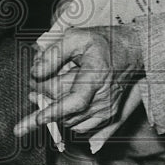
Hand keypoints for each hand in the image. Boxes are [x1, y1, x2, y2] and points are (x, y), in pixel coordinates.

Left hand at [14, 25, 143, 138]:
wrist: (130, 51)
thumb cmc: (103, 42)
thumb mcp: (76, 37)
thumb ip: (54, 54)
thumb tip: (36, 73)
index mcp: (96, 76)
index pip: (75, 101)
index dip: (54, 111)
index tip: (38, 118)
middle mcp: (103, 97)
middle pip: (65, 109)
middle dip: (44, 98)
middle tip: (34, 85)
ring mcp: (106, 109)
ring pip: (70, 121)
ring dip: (54, 110)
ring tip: (44, 93)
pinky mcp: (107, 116)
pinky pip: (80, 127)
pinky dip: (67, 118)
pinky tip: (61, 103)